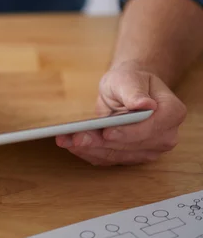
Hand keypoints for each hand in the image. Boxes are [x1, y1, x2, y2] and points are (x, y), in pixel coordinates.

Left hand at [56, 64, 186, 164]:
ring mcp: (149, 149)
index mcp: (171, 113)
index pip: (151, 128)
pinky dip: (88, 153)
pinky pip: (108, 159)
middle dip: (100, 143)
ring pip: (116, 155)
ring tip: (66, 140)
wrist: (127, 90)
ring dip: (90, 149)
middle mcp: (165, 136)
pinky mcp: (131, 157)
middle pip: (130, 145)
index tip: (107, 132)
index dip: (128, 133)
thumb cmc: (130, 81)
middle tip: (76, 138)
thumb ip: (135, 92)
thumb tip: (145, 105)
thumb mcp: (129, 79)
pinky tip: (71, 145)